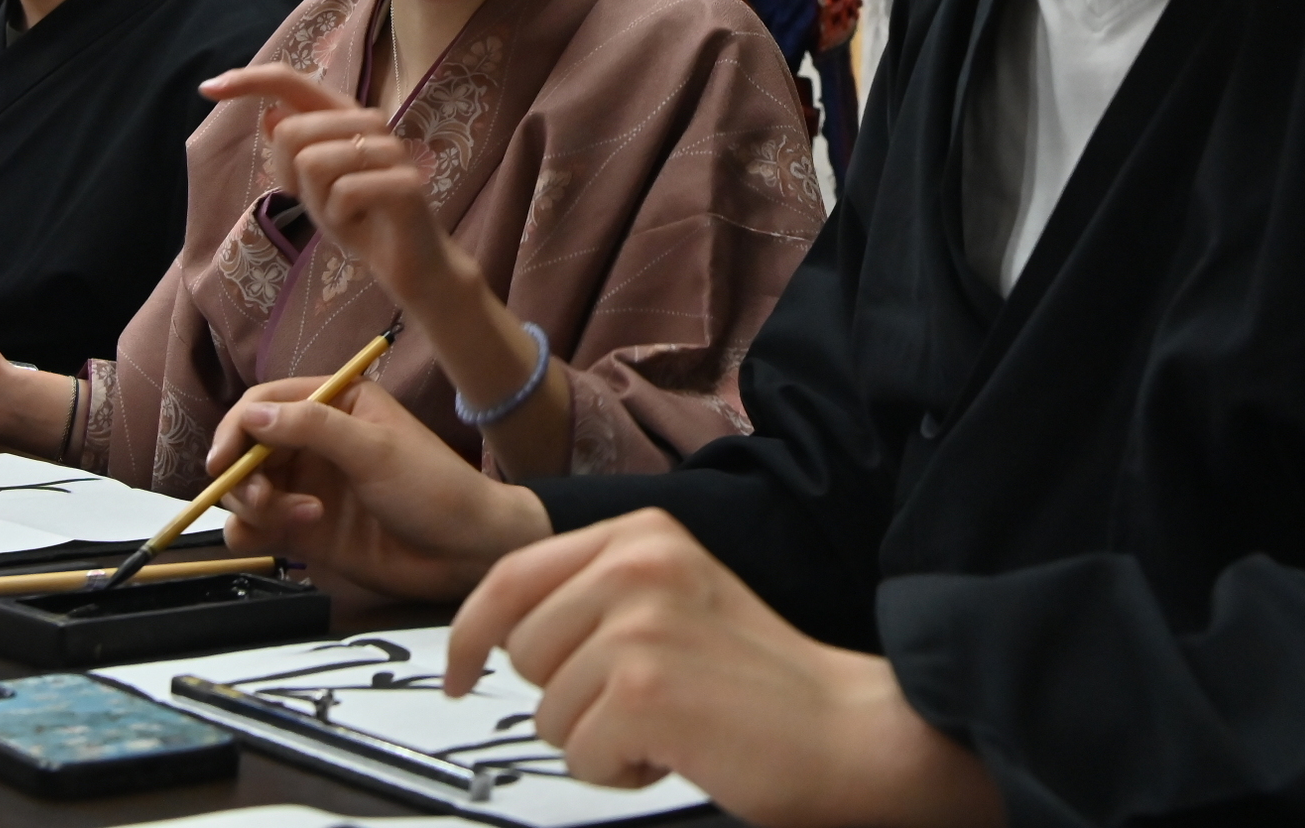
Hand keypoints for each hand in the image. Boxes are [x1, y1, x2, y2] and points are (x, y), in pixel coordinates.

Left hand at [199, 64, 466, 312]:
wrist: (410, 264)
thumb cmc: (359, 219)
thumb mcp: (311, 187)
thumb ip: (291, 151)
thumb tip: (269, 114)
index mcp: (345, 115)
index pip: (292, 81)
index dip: (249, 80)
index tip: (207, 89)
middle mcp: (370, 122)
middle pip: (291, 131)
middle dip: (290, 177)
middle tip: (320, 201)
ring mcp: (391, 150)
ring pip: (313, 163)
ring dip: (318, 203)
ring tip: (344, 214)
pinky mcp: (405, 183)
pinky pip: (342, 193)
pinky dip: (339, 219)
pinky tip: (360, 225)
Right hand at [207, 378, 549, 601]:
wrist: (464, 552)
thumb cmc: (434, 488)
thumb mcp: (375, 449)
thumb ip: (312, 427)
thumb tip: (251, 416)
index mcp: (336, 403)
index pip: (264, 403)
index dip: (236, 429)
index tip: (223, 460)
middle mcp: (314, 442)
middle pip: (246, 450)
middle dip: (243, 475)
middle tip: (263, 498)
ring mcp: (307, 486)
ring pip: (245, 490)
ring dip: (254, 505)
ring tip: (300, 517)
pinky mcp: (303, 529)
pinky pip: (255, 528)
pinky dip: (259, 532)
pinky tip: (300, 532)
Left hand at [446, 511, 1000, 827]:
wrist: (847, 727)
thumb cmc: (760, 680)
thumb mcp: (674, 596)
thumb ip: (597, 594)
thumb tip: (496, 631)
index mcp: (642, 532)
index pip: (510, 576)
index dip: (470, 633)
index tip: (457, 673)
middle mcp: (638, 563)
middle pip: (521, 651)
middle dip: (566, 697)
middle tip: (643, 705)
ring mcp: (639, 624)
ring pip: (546, 711)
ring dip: (599, 739)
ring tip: (670, 725)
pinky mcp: (644, 690)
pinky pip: (580, 755)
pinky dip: (623, 772)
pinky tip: (678, 751)